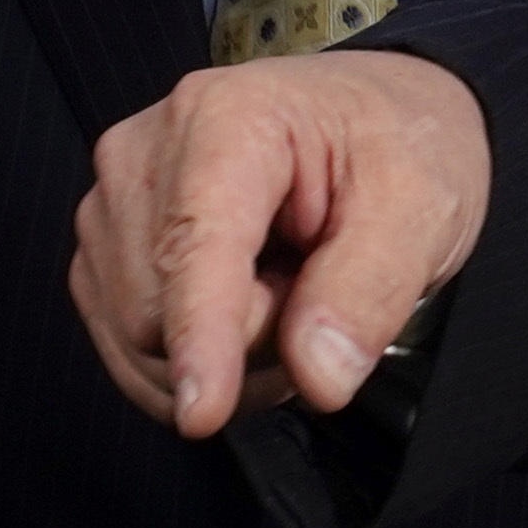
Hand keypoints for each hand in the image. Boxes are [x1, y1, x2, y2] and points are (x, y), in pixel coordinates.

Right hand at [70, 50, 492, 438]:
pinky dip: (199, 356)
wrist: (376, 119)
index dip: (202, 333)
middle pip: (162, 312)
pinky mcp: (105, 255)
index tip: (203, 410)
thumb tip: (319, 374)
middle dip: (253, 335)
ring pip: (141, 343)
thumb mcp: (422, 202)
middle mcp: (144, 154)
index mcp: (226, 117)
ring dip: (231, 351)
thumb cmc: (398, 145)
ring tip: (293, 284)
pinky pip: (131, 353)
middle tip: (324, 280)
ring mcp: (114, 206)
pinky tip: (254, 306)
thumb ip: (371, 285)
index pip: (197, 245)